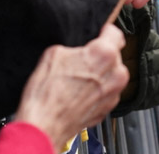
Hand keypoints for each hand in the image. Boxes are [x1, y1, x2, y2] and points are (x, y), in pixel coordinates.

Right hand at [13, 24, 128, 151]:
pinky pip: (106, 91)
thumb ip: (74, 46)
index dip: (105, 31)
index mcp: (105, 54)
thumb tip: (78, 49)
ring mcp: (114, 92)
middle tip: (81, 62)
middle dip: (99, 57)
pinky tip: (78, 94)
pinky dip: (96, 90)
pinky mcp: (108, 107)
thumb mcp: (53, 54)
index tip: (100, 33)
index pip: (115, 33)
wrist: (43, 126)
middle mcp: (116, 72)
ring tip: (77, 81)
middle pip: (113, 56)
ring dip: (99, 74)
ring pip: (111, 74)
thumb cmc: (47, 94)